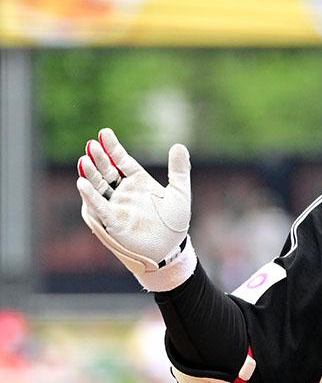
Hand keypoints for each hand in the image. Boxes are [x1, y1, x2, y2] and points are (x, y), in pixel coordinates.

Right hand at [76, 128, 195, 290]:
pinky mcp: (113, 222)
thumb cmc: (174, 222)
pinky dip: (90, 196)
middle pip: (107, 171)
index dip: (112, 148)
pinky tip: (82, 183)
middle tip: (92, 145)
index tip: (104, 132)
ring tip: (84, 160)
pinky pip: (99, 207)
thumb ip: (179, 170)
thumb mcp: (179, 193)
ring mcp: (116, 206)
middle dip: (100, 159)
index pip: (122, 161)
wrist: (172, 250)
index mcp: (138, 182)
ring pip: (99, 187)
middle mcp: (124, 192)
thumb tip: (179, 145)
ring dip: (91, 175)